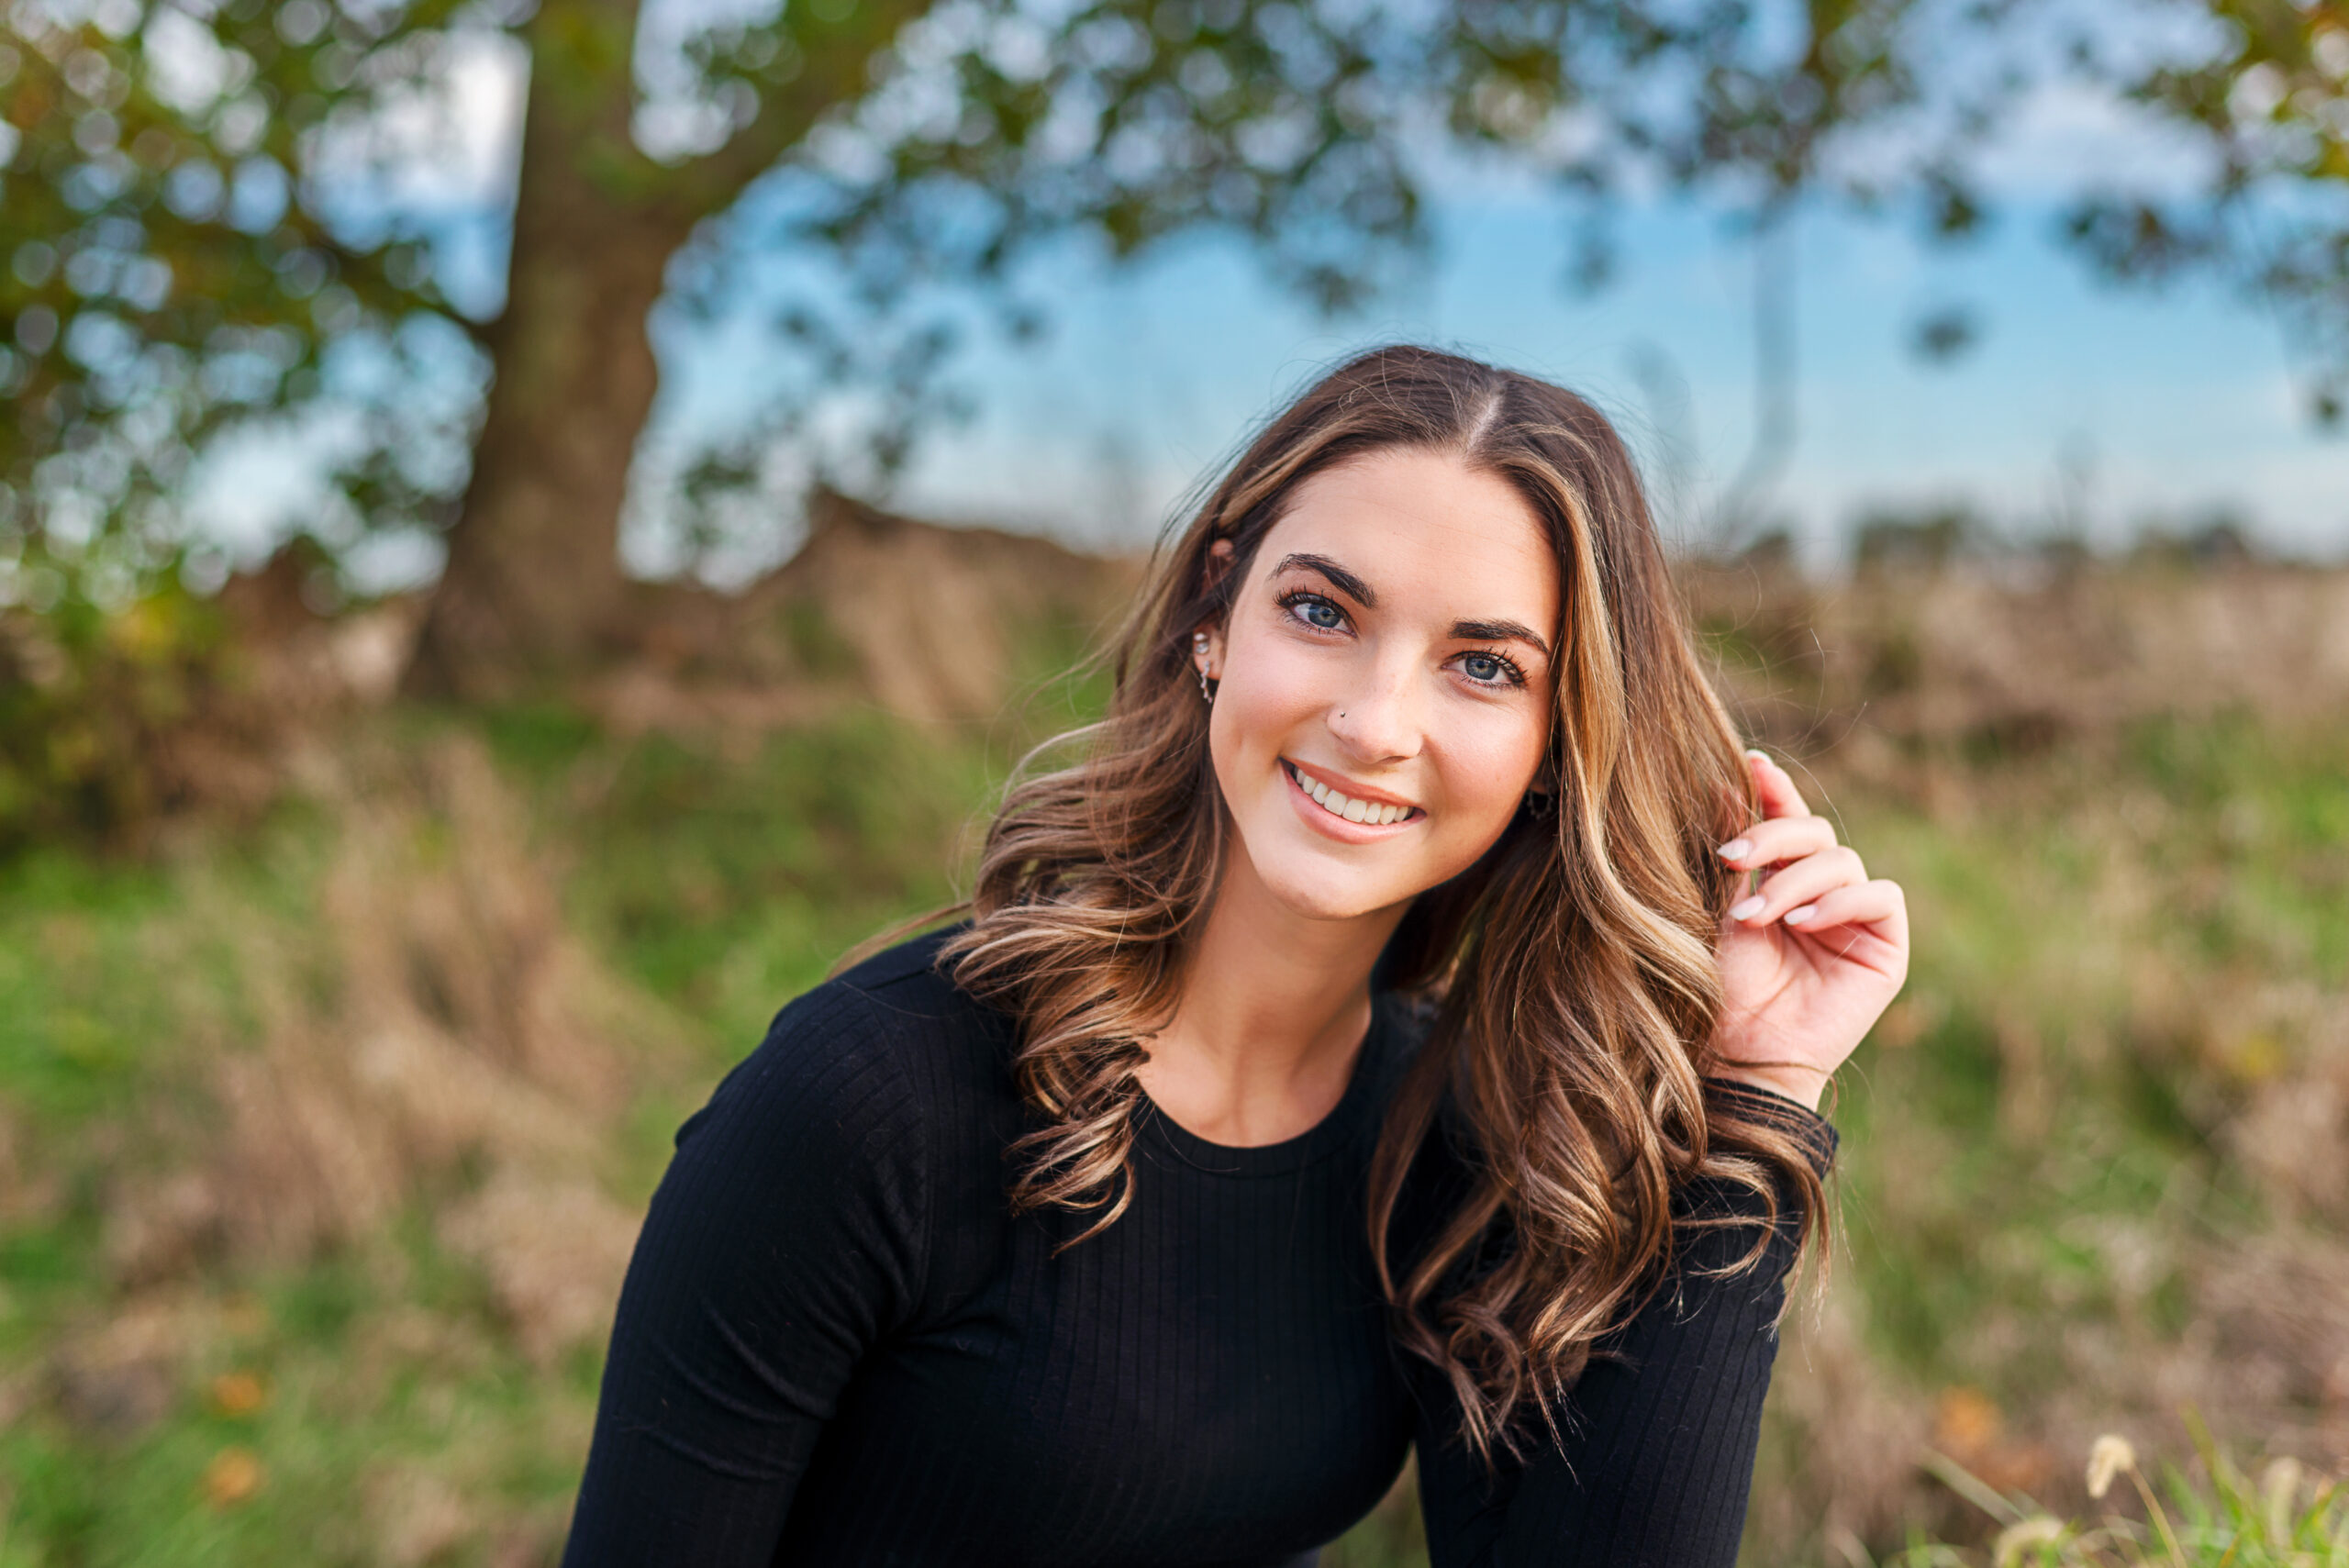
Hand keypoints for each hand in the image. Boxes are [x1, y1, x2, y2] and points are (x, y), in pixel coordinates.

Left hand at [1708, 750, 1908, 1111]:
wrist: (1741, 1052)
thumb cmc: (1723, 988)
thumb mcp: (1721, 909)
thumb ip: (1737, 853)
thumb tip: (1729, 784)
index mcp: (1784, 882)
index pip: (1789, 823)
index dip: (1776, 790)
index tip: (1752, 762)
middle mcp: (1824, 896)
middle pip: (1816, 834)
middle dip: (1774, 837)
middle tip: (1731, 857)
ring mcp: (1857, 921)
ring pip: (1842, 861)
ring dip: (1795, 881)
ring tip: (1756, 915)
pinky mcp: (1886, 949)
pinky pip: (1881, 897)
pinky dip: (1841, 902)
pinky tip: (1802, 923)